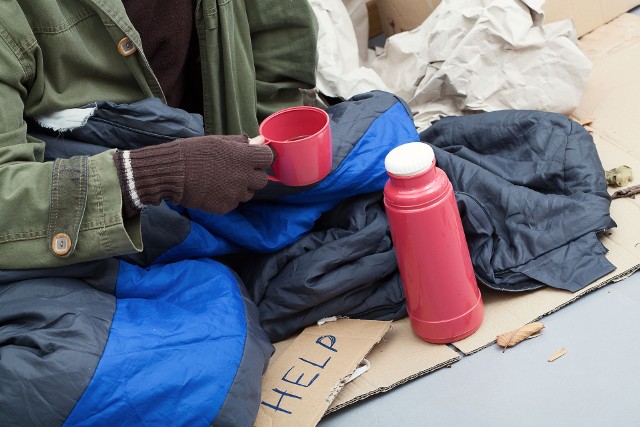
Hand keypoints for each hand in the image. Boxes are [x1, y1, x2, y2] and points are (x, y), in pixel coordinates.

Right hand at [115, 135, 273, 215]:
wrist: (171, 173)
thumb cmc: (192, 152)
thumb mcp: (217, 141)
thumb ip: (242, 143)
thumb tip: (259, 141)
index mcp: (244, 157)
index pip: (268, 158)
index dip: (262, 157)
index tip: (255, 157)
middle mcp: (243, 177)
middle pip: (262, 180)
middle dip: (253, 175)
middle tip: (237, 170)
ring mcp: (235, 194)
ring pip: (249, 193)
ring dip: (241, 187)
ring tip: (221, 180)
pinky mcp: (225, 207)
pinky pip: (234, 203)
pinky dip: (227, 198)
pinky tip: (213, 190)